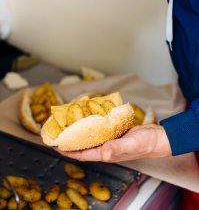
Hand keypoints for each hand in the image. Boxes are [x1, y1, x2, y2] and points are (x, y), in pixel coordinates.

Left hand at [54, 124, 171, 161]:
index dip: (68, 150)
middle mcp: (105, 148)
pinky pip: (99, 129)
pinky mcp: (114, 133)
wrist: (157, 137)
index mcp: (106, 154)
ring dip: (79, 132)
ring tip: (69, 123)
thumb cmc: (146, 143)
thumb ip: (117, 148)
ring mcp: (110, 140)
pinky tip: (88, 117)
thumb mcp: (131, 144)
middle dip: (70, 141)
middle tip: (59, 132)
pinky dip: (91, 125)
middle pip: (83, 146)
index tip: (55, 145)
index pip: (82, 154)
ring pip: (90, 137)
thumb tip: (102, 151)